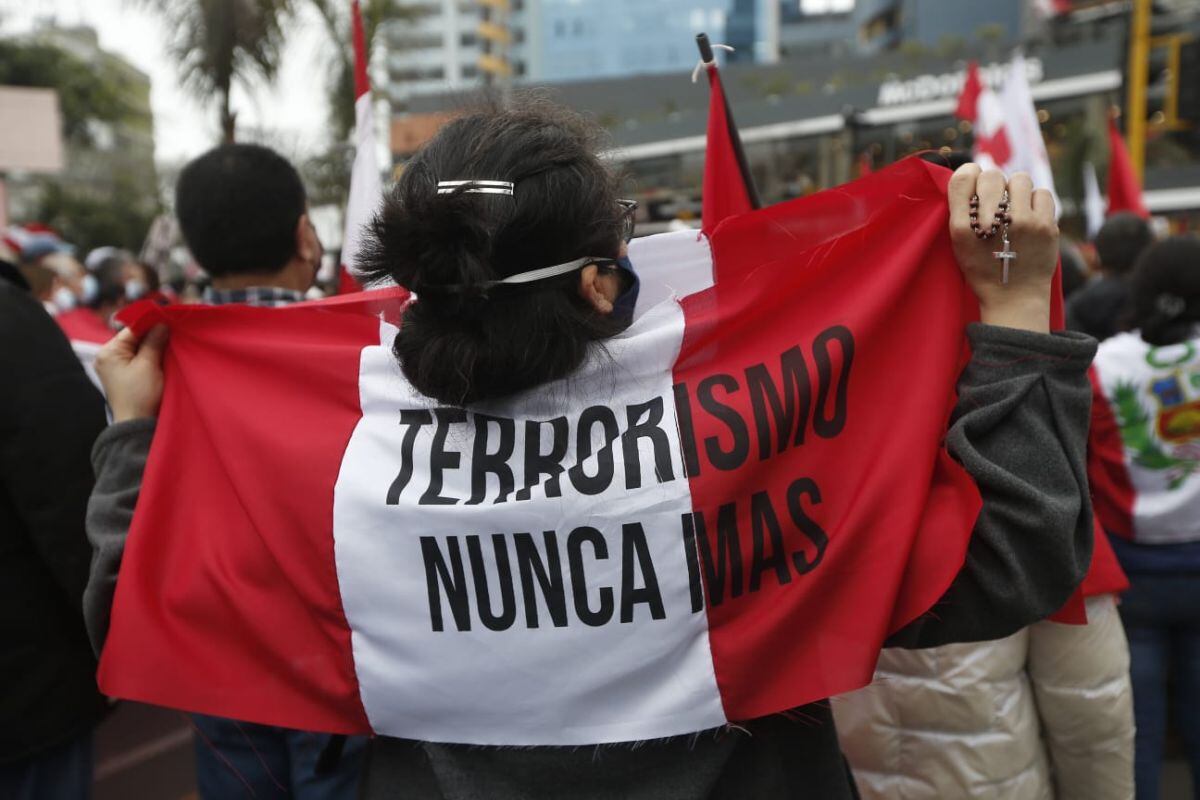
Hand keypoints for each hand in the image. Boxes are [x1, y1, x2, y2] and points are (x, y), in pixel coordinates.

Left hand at [95, 325, 169, 422]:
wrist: (136, 423)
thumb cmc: (140, 394)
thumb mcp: (148, 365)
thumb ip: (154, 342)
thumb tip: (161, 323)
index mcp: (108, 352)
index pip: (132, 329)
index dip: (151, 323)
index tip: (169, 319)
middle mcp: (108, 357)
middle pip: (135, 338)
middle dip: (154, 335)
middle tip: (173, 332)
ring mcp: (115, 367)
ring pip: (138, 348)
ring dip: (153, 346)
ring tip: (170, 344)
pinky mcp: (124, 375)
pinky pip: (138, 359)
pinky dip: (150, 356)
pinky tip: (163, 356)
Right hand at [948, 165, 1057, 332]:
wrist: (1014, 297)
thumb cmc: (983, 267)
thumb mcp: (959, 243)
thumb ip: (961, 208)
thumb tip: (975, 171)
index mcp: (962, 228)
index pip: (963, 176)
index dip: (970, 176)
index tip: (975, 188)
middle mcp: (990, 222)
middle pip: (992, 175)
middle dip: (994, 186)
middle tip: (995, 204)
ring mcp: (1022, 223)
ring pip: (1020, 180)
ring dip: (1016, 191)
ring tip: (1014, 210)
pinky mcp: (1046, 226)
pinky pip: (1042, 193)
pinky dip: (1036, 201)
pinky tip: (1030, 216)